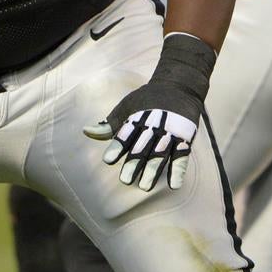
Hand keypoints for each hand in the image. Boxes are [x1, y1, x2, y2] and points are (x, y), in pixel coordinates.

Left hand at [83, 32, 214, 191]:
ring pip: (160, 153)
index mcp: (137, 117)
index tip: (108, 160)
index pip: (125, 134)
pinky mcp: (185, 137)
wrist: (178, 85)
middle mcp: (153, 125)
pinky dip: (178, 170)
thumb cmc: (146, 100)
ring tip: (145, 186)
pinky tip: (174, 185)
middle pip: (142, 146)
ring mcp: (170, 131)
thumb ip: (109, 124)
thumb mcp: (126, 107)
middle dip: (134, 162)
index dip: (117, 146)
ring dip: (153, 170)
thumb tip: (86, 132)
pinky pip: (182, 156)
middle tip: (126, 180)